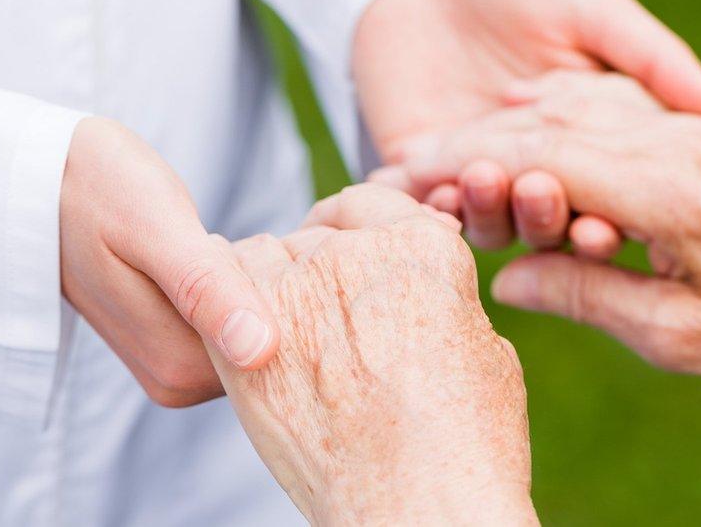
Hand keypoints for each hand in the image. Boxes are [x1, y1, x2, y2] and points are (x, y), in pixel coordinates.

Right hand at [60, 117, 280, 405]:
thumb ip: (206, 289)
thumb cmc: (101, 189)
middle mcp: (181, 382)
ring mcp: (180, 365)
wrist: (52, 180)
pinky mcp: (183, 340)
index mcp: (181, 369)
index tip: (288, 253)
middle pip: (276, 350)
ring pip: (263, 334)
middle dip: (290, 298)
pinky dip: (256, 288)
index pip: (281, 358)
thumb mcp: (156, 228)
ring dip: (273, 290)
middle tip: (275, 241)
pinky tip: (242, 255)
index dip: (300, 303)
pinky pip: (244, 322)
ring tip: (257, 245)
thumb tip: (260, 352)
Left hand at [206, 184, 536, 524]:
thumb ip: (443, 305)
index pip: (373, 204)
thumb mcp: (484, 351)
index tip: (351, 250)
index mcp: (423, 245)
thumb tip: (429, 302)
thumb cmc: (468, 442)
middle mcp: (355, 251)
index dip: (359, 228)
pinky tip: (243, 336)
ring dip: (270, 278)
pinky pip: (216, 294)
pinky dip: (226, 306)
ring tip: (284, 327)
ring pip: (262, 255)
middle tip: (323, 309)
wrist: (421, 504)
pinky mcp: (243, 341)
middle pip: (317, 231)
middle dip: (318, 260)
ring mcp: (295, 293)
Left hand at [357, 0, 700, 253]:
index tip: (603, 229)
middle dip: (546, 219)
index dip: (606, 221)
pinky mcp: (422, 172)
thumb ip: (656, 64)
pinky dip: (431, 205)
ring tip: (484, 176)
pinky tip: (432, 192)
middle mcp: (537, 168)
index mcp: (587, 142)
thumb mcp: (595, 12)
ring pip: (492, 224)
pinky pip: (430, 207)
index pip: (606, 199)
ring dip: (490, 210)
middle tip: (540, 193)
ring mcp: (480, 176)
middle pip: (549, 223)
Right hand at [388, 71, 700, 446]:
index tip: (407, 179)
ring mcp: (692, 131)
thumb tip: (502, 279)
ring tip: (445, 147)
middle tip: (407, 163)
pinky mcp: (695, 135)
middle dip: (472, 143)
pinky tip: (516, 114)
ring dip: (506, 125)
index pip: (545, 159)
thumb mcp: (667, 336)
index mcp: (672, 193)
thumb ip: (580, 294)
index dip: (469, 168)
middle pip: (551, 124)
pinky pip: (611, 105)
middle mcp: (681, 144)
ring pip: (576, 107)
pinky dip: (555, 110)